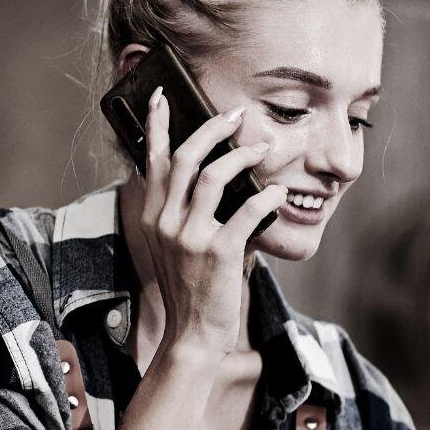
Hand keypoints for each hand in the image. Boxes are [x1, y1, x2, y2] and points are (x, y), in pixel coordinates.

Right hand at [124, 90, 283, 358]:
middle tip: (236, 116)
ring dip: (243, 156)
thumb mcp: (173, 245)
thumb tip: (210, 175)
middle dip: (212, 129)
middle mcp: (164, 221)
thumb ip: (181, 212)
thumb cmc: (190, 287)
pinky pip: (247, 211)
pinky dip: (266, 197)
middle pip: (185, 157)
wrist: (192, 333)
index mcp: (152, 216)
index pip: (153, 159)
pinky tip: (277, 193)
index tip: (164, 96)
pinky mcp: (218, 252)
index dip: (159, 125)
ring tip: (264, 149)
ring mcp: (189, 236)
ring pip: (213, 176)